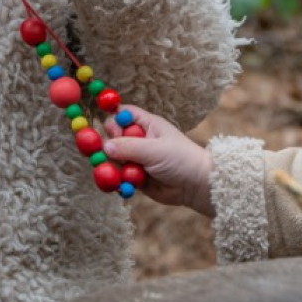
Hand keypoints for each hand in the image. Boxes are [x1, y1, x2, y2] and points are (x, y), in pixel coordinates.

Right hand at [99, 105, 213, 215]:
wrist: (196, 186)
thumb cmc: (181, 159)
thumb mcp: (154, 149)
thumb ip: (128, 147)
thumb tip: (104, 146)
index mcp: (145, 125)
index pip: (121, 115)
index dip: (112, 121)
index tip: (111, 132)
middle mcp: (138, 140)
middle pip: (111, 138)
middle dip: (109, 149)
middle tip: (112, 158)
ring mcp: (136, 159)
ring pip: (113, 160)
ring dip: (114, 168)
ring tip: (124, 175)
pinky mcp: (135, 177)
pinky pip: (119, 177)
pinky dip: (119, 182)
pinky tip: (126, 186)